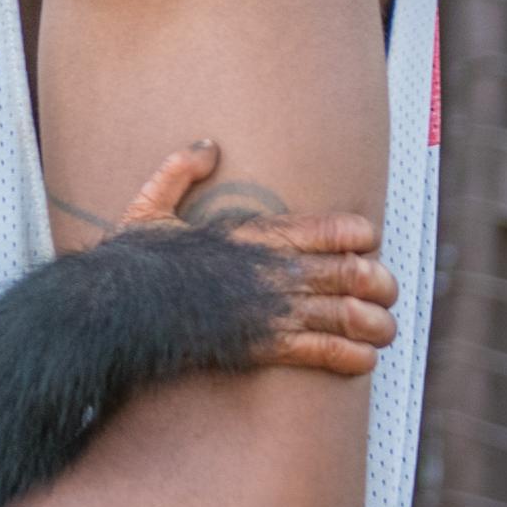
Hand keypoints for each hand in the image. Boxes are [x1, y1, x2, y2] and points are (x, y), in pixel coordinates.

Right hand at [111, 143, 394, 377]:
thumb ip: (182, 169)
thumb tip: (208, 145)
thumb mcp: (152, 204)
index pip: (337, 228)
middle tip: (386, 291)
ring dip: (376, 324)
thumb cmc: (135, 260)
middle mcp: (277, 269)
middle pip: (354, 273)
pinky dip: (352, 358)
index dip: (362, 237)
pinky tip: (364, 360)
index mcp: (260, 234)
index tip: (367, 244)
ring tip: (384, 330)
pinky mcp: (265, 346)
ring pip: (349, 315)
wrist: (119, 307)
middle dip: (379, 283)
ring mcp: (275, 309)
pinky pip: (325, 353)